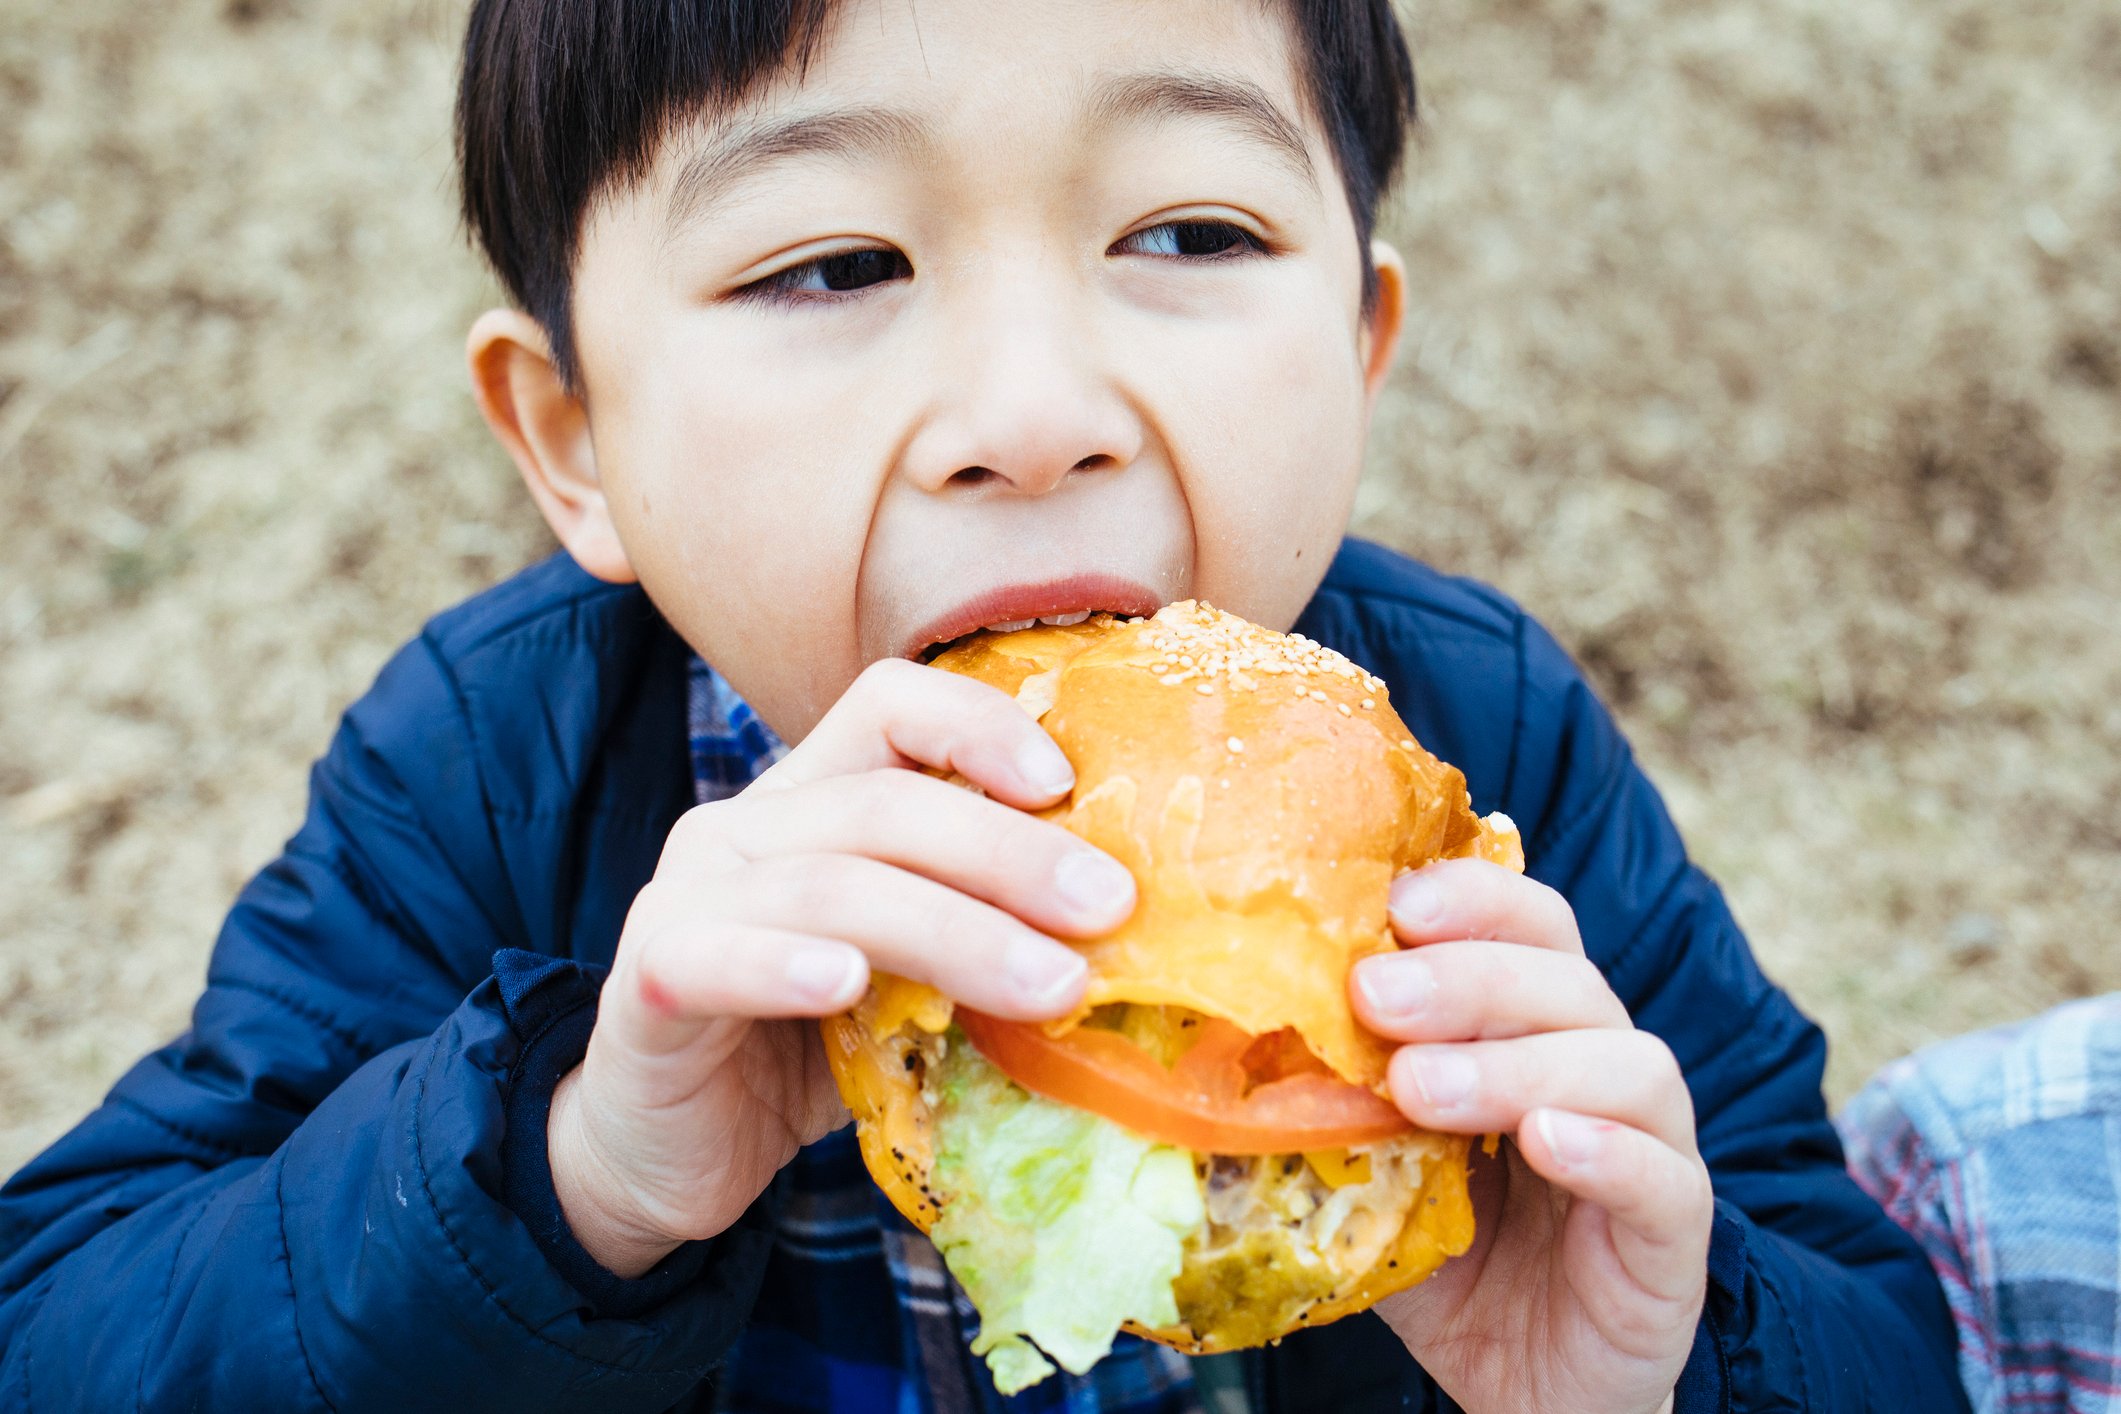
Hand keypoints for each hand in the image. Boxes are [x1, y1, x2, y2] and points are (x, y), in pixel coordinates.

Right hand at [547, 659, 1136, 1276]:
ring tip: (1049, 984)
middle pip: (882, 800)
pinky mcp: (648, 981)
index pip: (889, 704)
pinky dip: (784, 965)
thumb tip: (1130, 942)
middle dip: (1009, 852)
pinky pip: (714, 956)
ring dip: (952, 932)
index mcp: (810, 800)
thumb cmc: (805, 1055)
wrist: (666, 1155)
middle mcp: (743, 827)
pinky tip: (848, 985)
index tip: (1065, 782)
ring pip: (828, 885)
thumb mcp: (908, 984)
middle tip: (1107, 908)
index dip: (976, 724)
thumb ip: (978, 939)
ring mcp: (685, 898)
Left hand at [1350, 859, 1709, 1413]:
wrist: (1530, 1394)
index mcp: (1531, 1031)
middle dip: (1466, 975)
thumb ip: (1327, 1109)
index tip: (1396, 903)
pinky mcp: (1673, 1238)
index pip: (1527, 927)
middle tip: (1374, 995)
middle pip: (1565, 978)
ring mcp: (1651, 1147)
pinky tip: (1544, 1142)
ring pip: (1623, 1064)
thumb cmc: (1451, 1261)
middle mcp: (1599, 1068)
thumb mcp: (1373, 1172)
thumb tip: (1216, 1052)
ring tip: (1421, 1089)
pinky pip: (1664, 1177)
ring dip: (1515, 1063)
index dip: (1473, 897)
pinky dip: (1607, 1150)